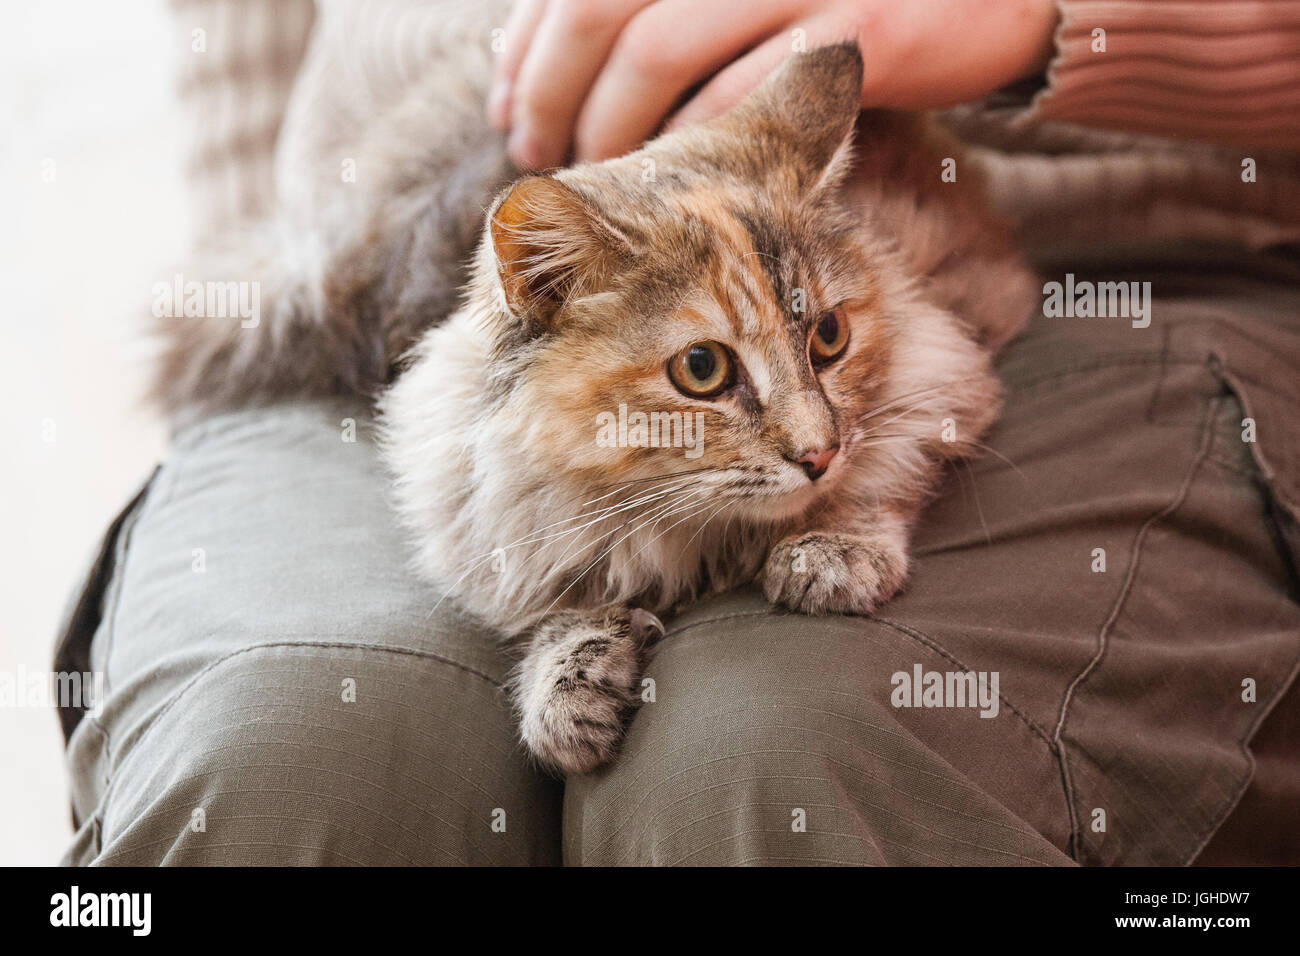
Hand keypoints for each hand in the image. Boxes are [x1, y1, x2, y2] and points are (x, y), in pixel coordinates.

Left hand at [488, 0, 1058, 168]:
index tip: (506, 109)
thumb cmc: (846, 2)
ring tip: (592, 172)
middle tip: (534, 152)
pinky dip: (689, 140)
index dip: (528, 46)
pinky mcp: (852, 25)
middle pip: (599, 10)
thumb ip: (663, 12)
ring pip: (657, 51)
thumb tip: (547, 60)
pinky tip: (669, 176)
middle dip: (550, 90)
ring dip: (608, 124)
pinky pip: (737, 94)